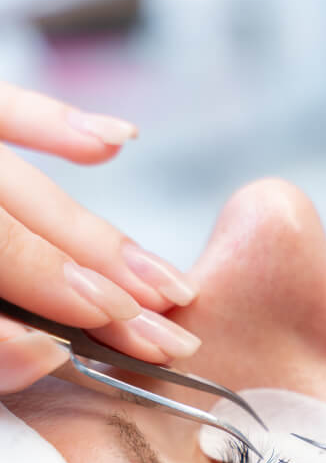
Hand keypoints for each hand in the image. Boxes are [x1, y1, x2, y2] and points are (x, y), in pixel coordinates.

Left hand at [0, 81, 200, 393]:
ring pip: (34, 186)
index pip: (5, 253)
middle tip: (170, 331)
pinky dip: (57, 124)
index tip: (127, 322)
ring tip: (168, 283)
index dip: (68, 290)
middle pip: (32, 226)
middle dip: (112, 282)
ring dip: (106, 237)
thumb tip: (41, 353)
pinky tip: (119, 143)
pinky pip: (6, 108)